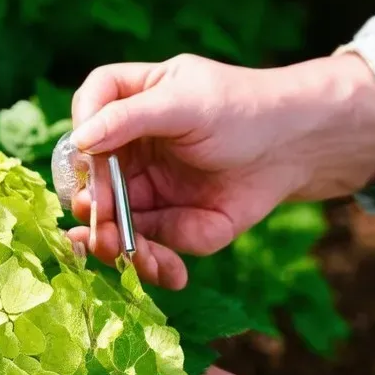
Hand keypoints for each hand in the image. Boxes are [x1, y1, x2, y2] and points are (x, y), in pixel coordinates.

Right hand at [68, 52, 374, 287]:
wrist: (296, 149)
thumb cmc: (243, 109)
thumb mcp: (186, 101)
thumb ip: (129, 117)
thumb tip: (78, 141)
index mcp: (131, 103)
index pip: (88, 109)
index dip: (81, 132)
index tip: (83, 159)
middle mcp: (130, 148)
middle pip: (89, 177)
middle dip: (92, 207)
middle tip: (99, 226)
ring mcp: (147, 189)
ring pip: (113, 222)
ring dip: (115, 245)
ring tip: (129, 256)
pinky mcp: (170, 224)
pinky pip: (149, 249)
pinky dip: (154, 266)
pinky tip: (171, 273)